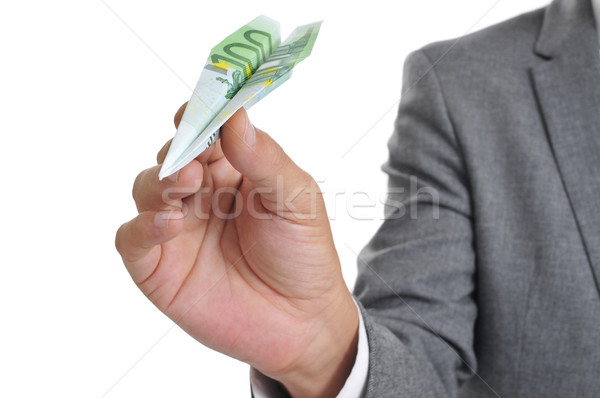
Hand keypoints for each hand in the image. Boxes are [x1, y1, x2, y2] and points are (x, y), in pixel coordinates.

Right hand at [115, 104, 358, 396]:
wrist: (302, 322)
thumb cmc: (303, 255)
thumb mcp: (296, 200)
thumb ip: (264, 159)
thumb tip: (235, 115)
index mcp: (232, 174)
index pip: (205, 134)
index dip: (197, 117)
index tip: (195, 108)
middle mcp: (200, 196)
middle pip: (170, 157)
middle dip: (177, 152)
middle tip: (194, 161)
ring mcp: (177, 230)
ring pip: (145, 189)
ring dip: (159, 183)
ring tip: (185, 187)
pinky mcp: (159, 267)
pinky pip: (132, 239)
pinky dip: (142, 227)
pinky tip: (169, 224)